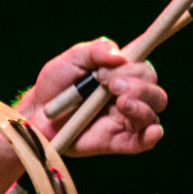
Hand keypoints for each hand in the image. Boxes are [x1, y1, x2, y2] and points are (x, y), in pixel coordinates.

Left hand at [34, 38, 166, 156]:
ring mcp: (125, 121)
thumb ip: (95, 51)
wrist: (36, 113)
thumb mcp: (72, 59)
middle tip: (111, 86)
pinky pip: (143, 143)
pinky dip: (151, 137)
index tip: (103, 72)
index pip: (145, 71)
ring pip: (152, 116)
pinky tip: (152, 131)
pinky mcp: (117, 142)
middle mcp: (130, 98)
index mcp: (124, 76)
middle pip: (155, 94)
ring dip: (142, 107)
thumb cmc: (56, 83)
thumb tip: (119, 56)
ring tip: (122, 103)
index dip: (133, 69)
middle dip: (138, 88)